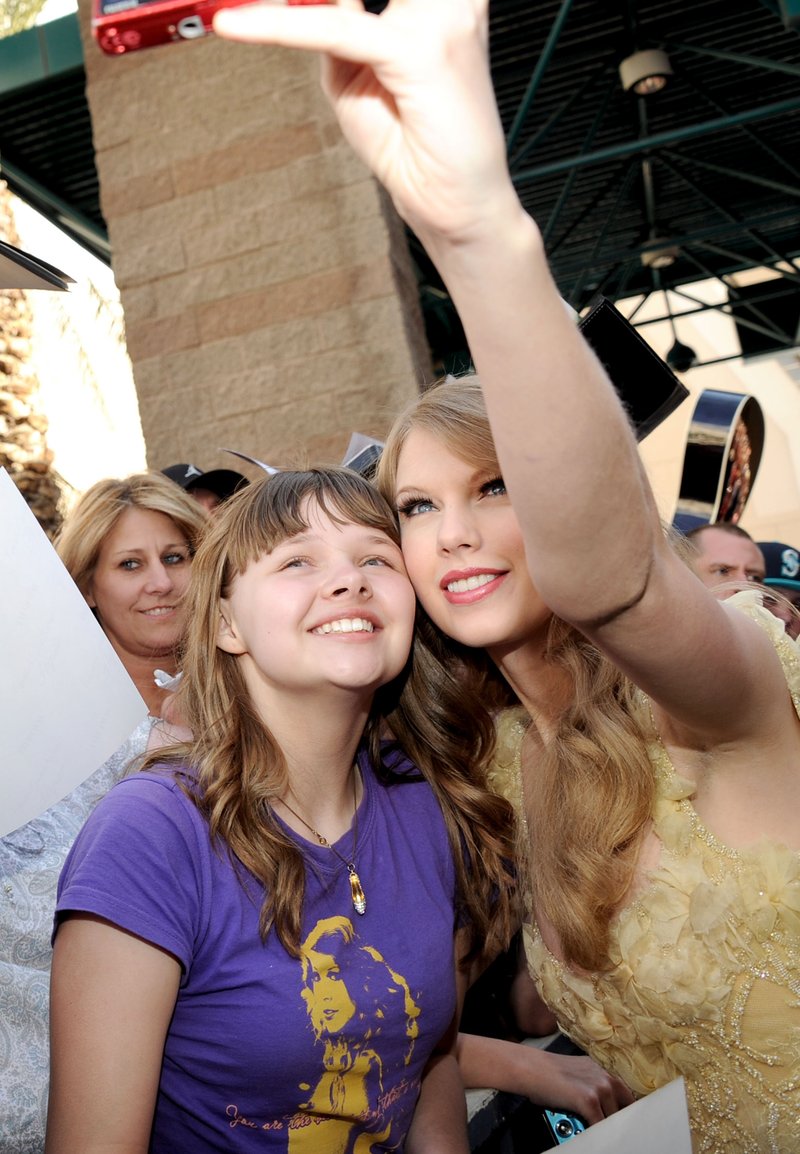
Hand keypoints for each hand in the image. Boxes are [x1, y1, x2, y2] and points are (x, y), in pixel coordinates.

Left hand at [213, 0, 514, 243]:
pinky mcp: (422, 51)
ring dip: (290, 5)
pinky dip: (278, 25)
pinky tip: (236, 25)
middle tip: (239, 3)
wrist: (452, 204)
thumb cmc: (413, 146)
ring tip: (239, 13)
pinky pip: (336, 29)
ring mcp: (442, 18)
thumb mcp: (356, 72)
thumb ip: (334, 25)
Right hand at [521, 1050, 634, 1125]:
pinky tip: (590, 1135)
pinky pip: (600, 1126)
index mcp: (606, 1071)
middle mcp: (607, 1078)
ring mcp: (600, 1089)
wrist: (533, 1068)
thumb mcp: (581, 1074)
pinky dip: (596, 1134)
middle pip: (626, 1109)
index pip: (628, 1097)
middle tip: (614, 1132)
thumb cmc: (551, 1074)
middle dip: (619, 1122)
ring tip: (599, 1133)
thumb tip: (607, 1107)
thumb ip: (597, 1086)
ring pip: (613, 1120)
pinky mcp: (590, 1102)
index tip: (625, 1122)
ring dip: (606, 1128)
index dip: (626, 1112)